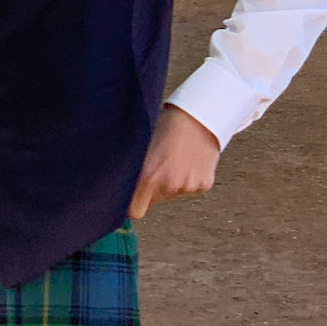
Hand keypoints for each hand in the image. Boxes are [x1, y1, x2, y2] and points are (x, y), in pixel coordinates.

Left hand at [130, 105, 220, 219]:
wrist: (199, 114)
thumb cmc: (167, 125)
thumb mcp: (141, 146)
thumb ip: (135, 171)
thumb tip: (122, 187)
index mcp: (149, 177)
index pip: (135, 211)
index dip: (132, 204)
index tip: (130, 197)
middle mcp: (170, 185)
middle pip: (154, 202)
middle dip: (151, 191)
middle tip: (155, 167)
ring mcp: (189, 186)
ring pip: (173, 193)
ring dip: (171, 182)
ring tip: (174, 158)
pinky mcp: (204, 184)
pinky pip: (190, 187)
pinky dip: (189, 178)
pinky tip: (188, 159)